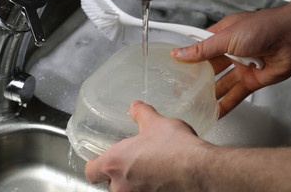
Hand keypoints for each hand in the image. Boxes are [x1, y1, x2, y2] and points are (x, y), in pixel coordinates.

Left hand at [85, 100, 212, 191]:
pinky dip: (150, 189)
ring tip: (152, 171)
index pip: (91, 172)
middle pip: (110, 184)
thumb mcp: (156, 123)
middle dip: (120, 175)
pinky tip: (163, 180)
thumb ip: (142, 114)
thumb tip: (136, 107)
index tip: (101, 162)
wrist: (199, 170)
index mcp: (114, 163)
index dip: (95, 166)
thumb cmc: (175, 148)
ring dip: (135, 184)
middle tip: (134, 163)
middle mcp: (121, 186)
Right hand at [171, 0, 290, 116]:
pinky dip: (226, 104)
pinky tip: (216, 112)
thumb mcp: (226, 37)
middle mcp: (231, 51)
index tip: (175, 68)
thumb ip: (202, 49)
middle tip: (182, 90)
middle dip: (197, 80)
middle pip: (210, 69)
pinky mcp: (252, 80)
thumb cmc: (263, 28)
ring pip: (222, 84)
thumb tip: (179, 53)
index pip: (200, 48)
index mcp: (222, 36)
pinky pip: (236, 94)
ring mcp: (241, 66)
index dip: (188, 58)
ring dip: (210, 94)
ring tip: (196, 104)